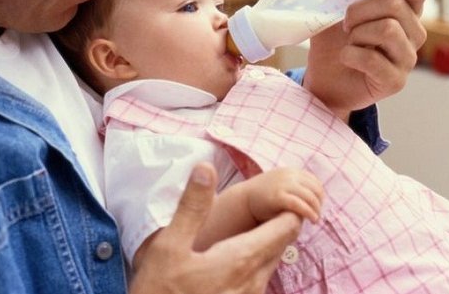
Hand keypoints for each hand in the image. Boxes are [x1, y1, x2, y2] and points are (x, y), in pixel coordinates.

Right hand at [130, 162, 302, 293]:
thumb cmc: (160, 291)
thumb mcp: (169, 246)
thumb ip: (192, 206)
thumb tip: (206, 167)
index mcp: (242, 259)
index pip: (286, 227)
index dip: (288, 206)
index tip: (278, 193)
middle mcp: (254, 281)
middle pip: (282, 244)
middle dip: (279, 221)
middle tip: (267, 201)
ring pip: (271, 262)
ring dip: (268, 242)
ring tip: (252, 224)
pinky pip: (260, 279)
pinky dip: (256, 260)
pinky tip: (235, 255)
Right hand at [246, 167, 323, 223]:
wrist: (244, 200)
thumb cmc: (264, 197)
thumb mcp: (282, 186)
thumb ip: (296, 187)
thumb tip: (316, 198)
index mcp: (291, 171)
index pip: (314, 181)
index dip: (319, 195)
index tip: (318, 206)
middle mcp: (289, 175)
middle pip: (315, 189)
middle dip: (319, 203)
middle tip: (318, 214)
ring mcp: (284, 184)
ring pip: (310, 197)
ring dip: (316, 209)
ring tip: (315, 219)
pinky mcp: (279, 197)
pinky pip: (300, 204)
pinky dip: (310, 212)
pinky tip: (312, 219)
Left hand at [303, 0, 428, 118]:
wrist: (322, 80)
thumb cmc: (333, 42)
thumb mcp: (336, 8)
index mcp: (405, 10)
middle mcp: (414, 32)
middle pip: (394, 4)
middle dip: (359, 10)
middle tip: (344, 24)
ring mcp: (408, 58)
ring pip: (387, 29)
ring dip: (356, 34)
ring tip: (348, 43)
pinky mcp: (396, 81)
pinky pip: (372, 59)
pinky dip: (349, 55)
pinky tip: (346, 59)